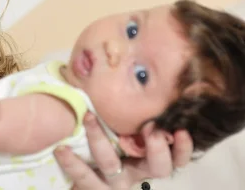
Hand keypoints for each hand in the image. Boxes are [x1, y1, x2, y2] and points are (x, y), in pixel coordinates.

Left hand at [54, 113, 192, 189]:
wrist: (86, 180)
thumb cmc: (109, 147)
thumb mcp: (125, 134)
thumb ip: (134, 114)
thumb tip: (139, 68)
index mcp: (148, 160)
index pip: (176, 158)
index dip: (183, 148)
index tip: (182, 130)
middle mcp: (136, 173)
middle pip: (157, 168)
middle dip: (157, 148)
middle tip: (153, 128)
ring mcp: (114, 185)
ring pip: (111, 164)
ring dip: (99, 139)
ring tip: (88, 117)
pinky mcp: (93, 189)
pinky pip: (83, 177)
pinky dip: (72, 163)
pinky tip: (61, 149)